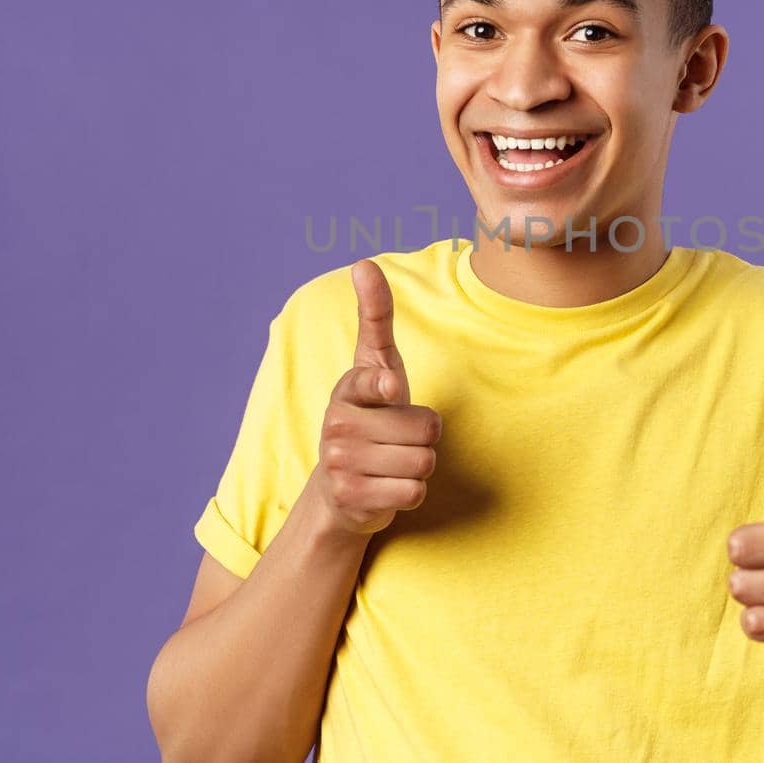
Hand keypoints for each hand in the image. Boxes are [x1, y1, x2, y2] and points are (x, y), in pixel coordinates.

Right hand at [310, 259, 442, 536]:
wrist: (342, 488)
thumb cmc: (373, 416)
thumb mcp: (377, 366)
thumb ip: (374, 316)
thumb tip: (363, 262)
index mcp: (347, 390)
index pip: (376, 381)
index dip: (387, 387)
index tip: (389, 388)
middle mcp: (337, 425)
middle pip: (426, 429)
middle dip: (425, 437)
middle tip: (398, 440)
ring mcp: (340, 464)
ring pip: (423, 462)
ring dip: (420, 465)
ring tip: (394, 462)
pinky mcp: (352, 499)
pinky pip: (414, 492)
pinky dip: (411, 493)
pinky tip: (388, 487)